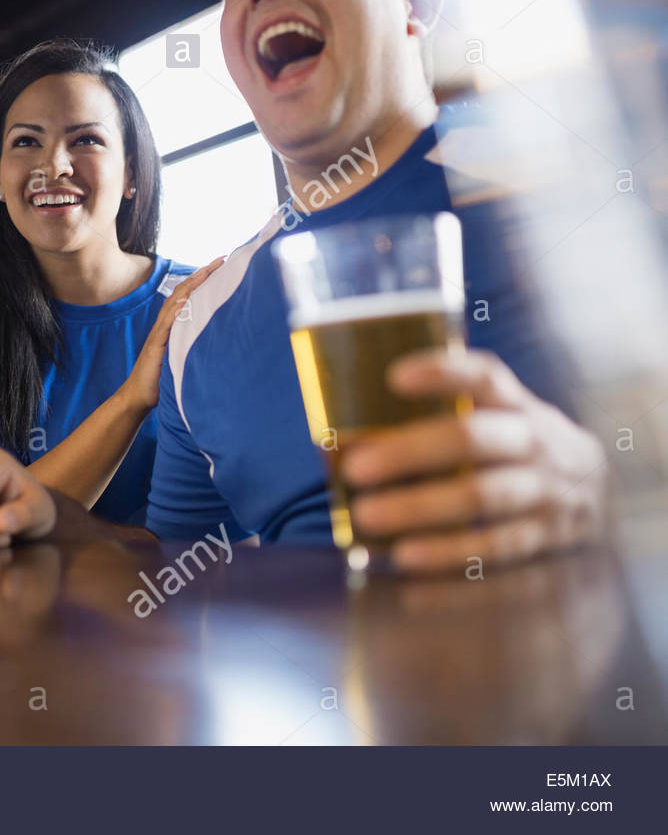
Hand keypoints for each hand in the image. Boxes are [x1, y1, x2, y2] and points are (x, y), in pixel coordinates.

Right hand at [117, 257, 223, 413]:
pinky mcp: (156, 344)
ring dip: (193, 284)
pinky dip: (178, 307)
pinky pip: (168, 321)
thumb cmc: (160, 383)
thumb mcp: (181, 361)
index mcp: (172, 328)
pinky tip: (189, 296)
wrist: (138, 398)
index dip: (203, 281)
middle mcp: (165, 326)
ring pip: (176, 301)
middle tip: (222, 259)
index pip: (188, 297)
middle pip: (183, 292)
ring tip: (209, 270)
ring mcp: (159, 333)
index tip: (221, 267)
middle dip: (202, 274)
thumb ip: (192, 349)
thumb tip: (217, 343)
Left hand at [341, 348, 607, 573]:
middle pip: (473, 439)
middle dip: (410, 452)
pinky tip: (405, 564)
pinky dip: (449, 559)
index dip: (444, 373)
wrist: (599, 495)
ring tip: (367, 517)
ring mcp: (547, 492)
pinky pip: (496, 551)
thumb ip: (438, 421)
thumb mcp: (497, 421)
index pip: (486, 377)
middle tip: (354, 468)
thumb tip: (337, 443)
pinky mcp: (547, 541)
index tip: (395, 377)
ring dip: (420, 509)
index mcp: (517, 405)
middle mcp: (536, 443)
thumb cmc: (513, 450)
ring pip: (482, 498)